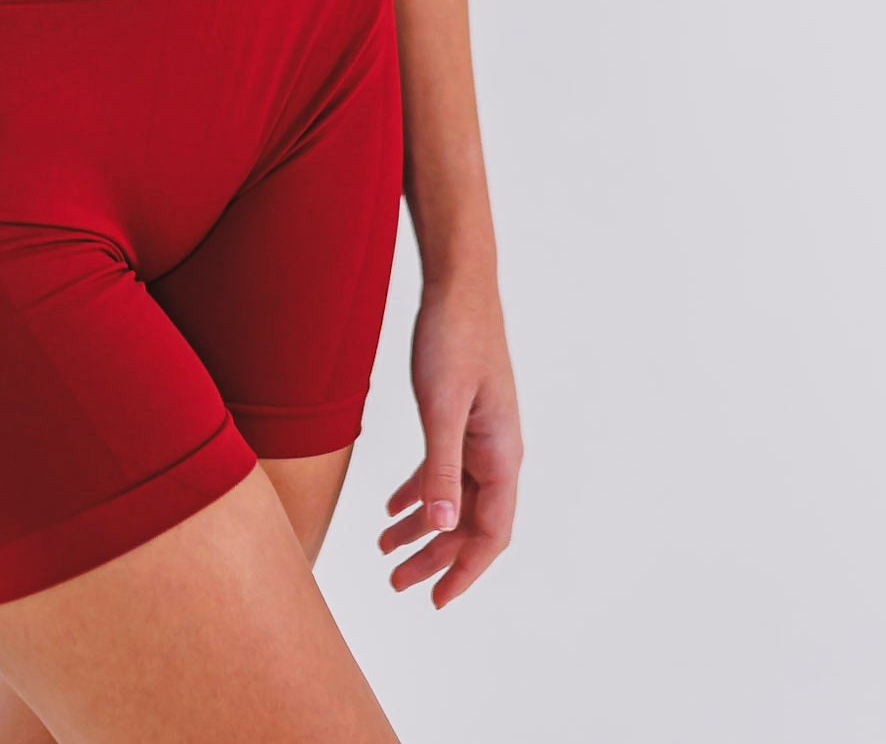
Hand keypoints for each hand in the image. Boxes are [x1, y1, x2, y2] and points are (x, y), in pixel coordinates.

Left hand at [379, 274, 521, 605]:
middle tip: (395, 580)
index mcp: (501, 454)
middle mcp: (497, 452)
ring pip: (454, 499)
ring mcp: (481, 435)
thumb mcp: (441, 407)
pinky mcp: (462, 418)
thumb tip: (441, 526)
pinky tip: (392, 507)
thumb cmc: (454, 338)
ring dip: (422, 528)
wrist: (457, 285)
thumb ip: (441, 469)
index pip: (491, 533)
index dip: (465, 571)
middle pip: (469, 523)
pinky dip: (420, 492)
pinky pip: (444, 469)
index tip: (435, 600)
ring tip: (384, 549)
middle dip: (434, 556)